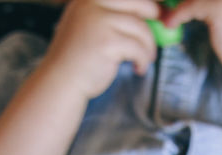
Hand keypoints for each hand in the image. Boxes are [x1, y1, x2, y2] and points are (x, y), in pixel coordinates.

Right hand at [40, 0, 161, 99]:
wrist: (61, 81)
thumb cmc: (80, 57)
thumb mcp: (92, 26)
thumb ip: (114, 15)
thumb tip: (151, 11)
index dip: (148, 4)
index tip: (158, 14)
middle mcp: (93, 4)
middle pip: (140, 4)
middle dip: (155, 18)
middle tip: (160, 32)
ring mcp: (99, 21)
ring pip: (141, 28)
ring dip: (149, 46)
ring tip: (145, 59)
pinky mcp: (107, 42)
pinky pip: (138, 47)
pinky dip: (143, 60)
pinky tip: (138, 68)